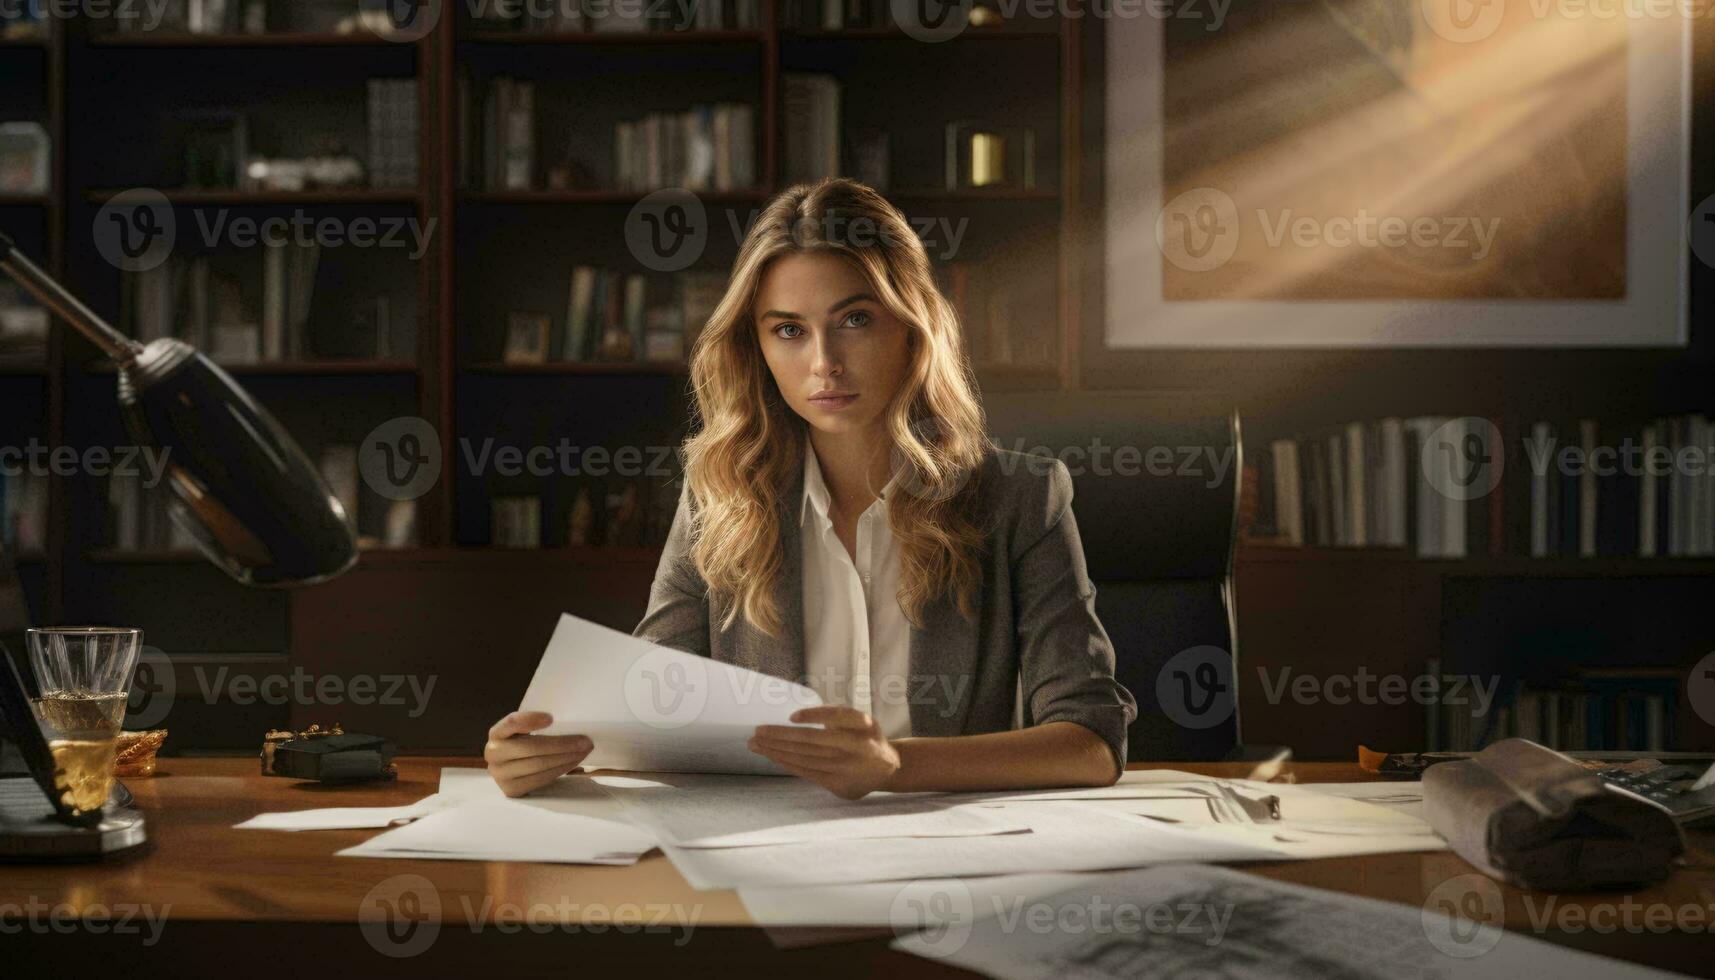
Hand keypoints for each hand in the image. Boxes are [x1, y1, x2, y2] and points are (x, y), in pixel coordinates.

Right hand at [484, 711, 592, 797]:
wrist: (513, 769)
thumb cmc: (525, 744)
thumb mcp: (525, 731)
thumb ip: (538, 725)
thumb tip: (570, 722)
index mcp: (496, 733)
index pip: (512, 722)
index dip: (530, 719)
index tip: (551, 718)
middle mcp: (493, 753)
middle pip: (531, 747)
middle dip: (562, 744)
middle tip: (585, 741)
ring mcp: (500, 774)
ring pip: (538, 765)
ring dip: (566, 758)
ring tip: (584, 751)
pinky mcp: (511, 790)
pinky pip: (540, 779)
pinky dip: (560, 770)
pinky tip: (574, 763)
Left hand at [749, 706, 900, 799]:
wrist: (888, 768)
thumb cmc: (867, 737)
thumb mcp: (861, 719)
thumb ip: (837, 716)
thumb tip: (797, 718)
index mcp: (863, 726)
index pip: (836, 718)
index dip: (814, 716)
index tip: (792, 716)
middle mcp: (856, 747)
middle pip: (812, 741)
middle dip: (781, 736)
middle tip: (758, 731)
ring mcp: (846, 768)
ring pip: (805, 758)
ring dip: (777, 750)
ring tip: (756, 744)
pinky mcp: (837, 784)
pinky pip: (806, 772)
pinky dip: (787, 763)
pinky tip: (773, 756)